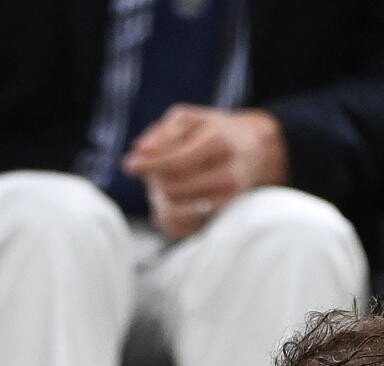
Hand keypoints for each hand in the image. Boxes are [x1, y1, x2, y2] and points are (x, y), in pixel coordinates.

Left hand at [123, 105, 287, 241]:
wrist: (254, 151)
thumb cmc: (214, 132)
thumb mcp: (190, 119)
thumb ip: (164, 131)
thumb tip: (140, 149)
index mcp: (218, 143)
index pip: (175, 162)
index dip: (148, 165)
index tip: (129, 164)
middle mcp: (228, 174)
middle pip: (173, 188)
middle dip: (156, 181)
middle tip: (153, 172)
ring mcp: (229, 201)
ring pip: (177, 212)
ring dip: (160, 199)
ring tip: (163, 185)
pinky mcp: (224, 220)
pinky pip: (184, 229)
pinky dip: (170, 216)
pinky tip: (173, 200)